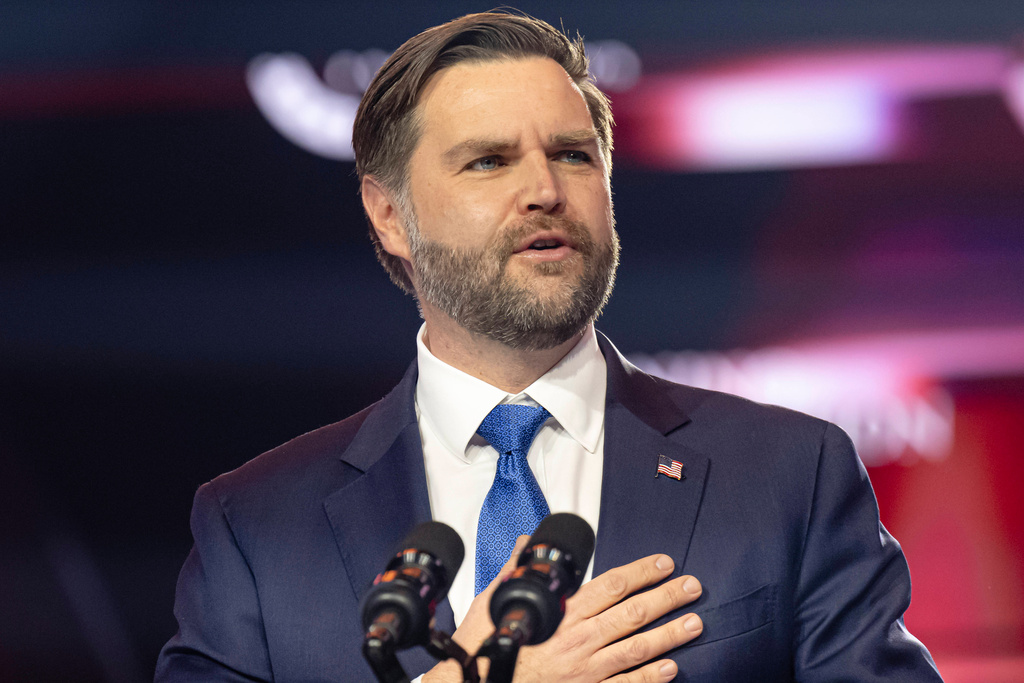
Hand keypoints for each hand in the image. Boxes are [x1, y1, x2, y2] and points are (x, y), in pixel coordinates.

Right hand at [425, 548, 702, 681]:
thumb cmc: (485, 649)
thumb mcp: (491, 604)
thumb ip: (512, 573)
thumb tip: (523, 544)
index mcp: (560, 613)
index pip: (611, 585)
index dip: (641, 572)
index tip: (663, 563)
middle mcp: (578, 640)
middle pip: (633, 614)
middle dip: (667, 597)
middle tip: (693, 586)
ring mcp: (586, 670)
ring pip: (637, 648)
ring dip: (670, 634)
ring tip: (695, 622)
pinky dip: (651, 677)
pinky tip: (672, 668)